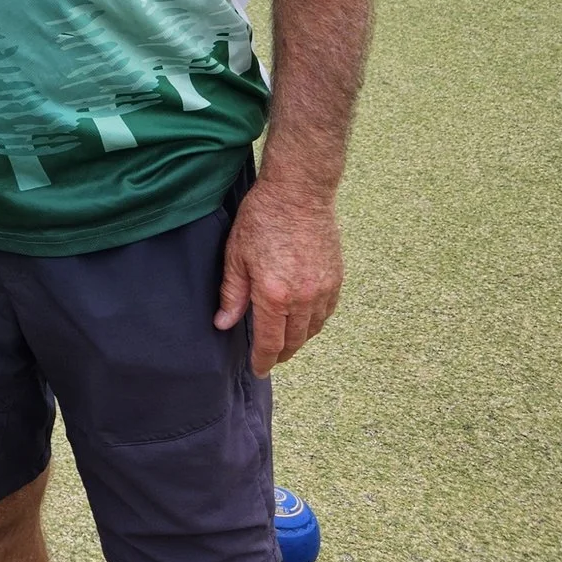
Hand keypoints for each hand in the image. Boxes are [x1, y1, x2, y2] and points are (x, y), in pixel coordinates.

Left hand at [213, 180, 342, 376]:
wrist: (299, 192)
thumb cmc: (262, 218)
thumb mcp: (236, 256)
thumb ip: (232, 294)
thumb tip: (224, 324)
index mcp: (275, 295)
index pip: (270, 342)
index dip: (264, 360)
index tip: (258, 369)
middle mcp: (303, 298)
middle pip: (294, 341)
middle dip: (281, 353)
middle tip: (270, 357)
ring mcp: (323, 289)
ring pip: (313, 329)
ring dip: (298, 339)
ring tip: (285, 340)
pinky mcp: (336, 278)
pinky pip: (327, 312)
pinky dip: (315, 322)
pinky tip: (304, 319)